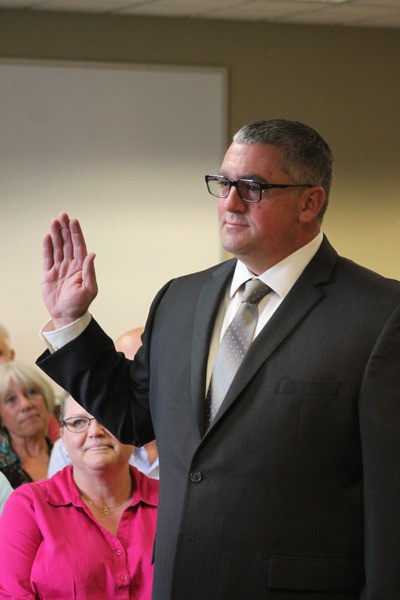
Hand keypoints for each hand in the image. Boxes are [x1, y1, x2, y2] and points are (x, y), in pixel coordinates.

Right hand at [42, 212, 97, 327]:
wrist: (66, 316)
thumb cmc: (80, 305)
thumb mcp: (89, 289)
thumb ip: (89, 271)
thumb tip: (91, 254)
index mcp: (81, 267)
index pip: (79, 246)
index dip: (76, 233)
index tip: (73, 221)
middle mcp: (71, 265)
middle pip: (67, 243)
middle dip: (65, 229)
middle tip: (62, 215)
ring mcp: (59, 268)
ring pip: (57, 247)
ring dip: (56, 235)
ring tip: (53, 222)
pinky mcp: (49, 274)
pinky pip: (48, 257)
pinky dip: (47, 247)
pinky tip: (47, 236)